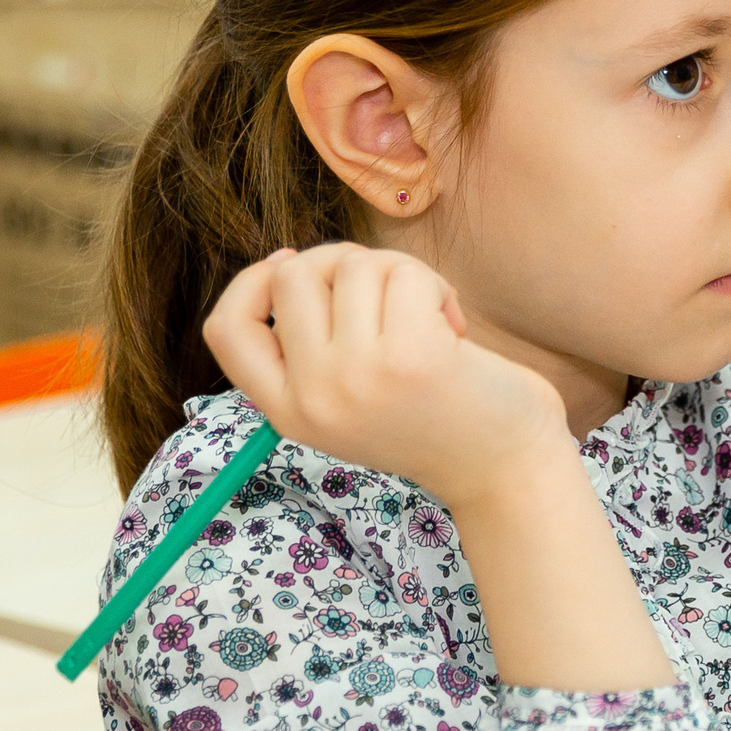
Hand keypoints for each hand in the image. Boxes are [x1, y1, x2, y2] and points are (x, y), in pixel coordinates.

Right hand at [204, 244, 567, 511]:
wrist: (504, 469)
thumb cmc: (435, 417)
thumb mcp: (350, 399)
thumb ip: (312, 347)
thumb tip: (287, 261)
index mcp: (288, 411)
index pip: (225, 329)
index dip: (250, 282)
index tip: (290, 264)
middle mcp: (312, 397)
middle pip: (292, 276)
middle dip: (346, 265)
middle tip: (390, 296)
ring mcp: (357, 376)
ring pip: (354, 266)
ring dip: (401, 276)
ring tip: (430, 320)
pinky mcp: (410, 357)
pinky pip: (404, 274)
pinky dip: (435, 285)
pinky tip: (453, 327)